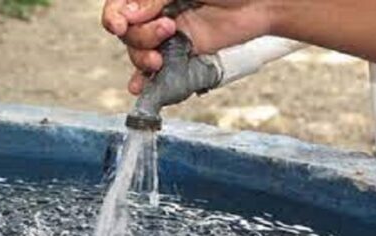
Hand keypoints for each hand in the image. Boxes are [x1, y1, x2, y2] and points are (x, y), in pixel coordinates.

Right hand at [102, 0, 273, 93]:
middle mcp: (156, 12)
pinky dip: (146, 79)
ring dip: (143, 59)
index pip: (120, 5)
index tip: (119, 26)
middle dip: (141, 36)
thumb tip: (127, 16)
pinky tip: (139, 87)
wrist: (261, 2)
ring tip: (160, 59)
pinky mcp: (181, 53)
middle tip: (168, 29)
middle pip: (128, 33)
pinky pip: (157, 69)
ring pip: (139, 52)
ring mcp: (168, 34)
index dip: (114, 17)